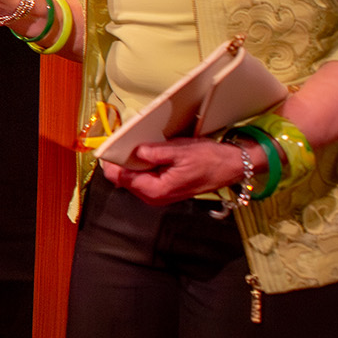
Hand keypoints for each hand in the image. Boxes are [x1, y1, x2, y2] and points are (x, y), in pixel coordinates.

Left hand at [103, 137, 248, 205]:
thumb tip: (135, 150)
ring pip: (131, 178)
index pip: (120, 177)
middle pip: (123, 179)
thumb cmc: (209, 160)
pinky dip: (140, 165)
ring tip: (133, 144)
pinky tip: (145, 153)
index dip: (111, 162)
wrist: (230, 167)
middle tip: (119, 140)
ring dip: (129, 162)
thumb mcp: (181, 151)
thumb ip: (155, 152)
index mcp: (156, 190)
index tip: (107, 146)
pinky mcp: (162, 189)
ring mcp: (157, 194)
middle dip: (119, 161)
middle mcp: (153, 197)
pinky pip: (142, 177)